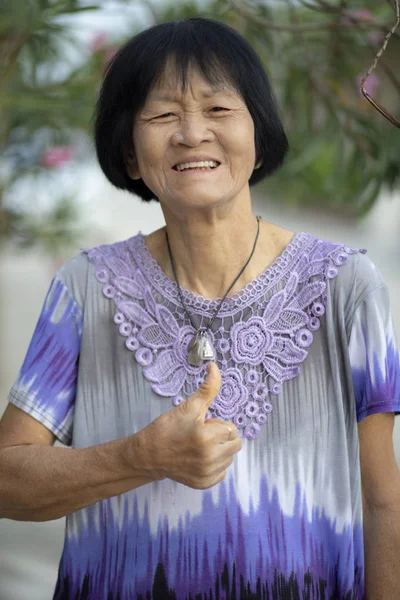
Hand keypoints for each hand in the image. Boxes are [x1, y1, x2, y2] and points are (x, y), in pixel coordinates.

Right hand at [138, 362, 241, 488]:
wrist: (148, 455)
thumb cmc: (167, 428)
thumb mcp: (188, 406)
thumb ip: (208, 388)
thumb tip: (215, 366)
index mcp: (207, 437)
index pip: (231, 428)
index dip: (217, 424)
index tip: (203, 425)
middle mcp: (210, 458)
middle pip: (235, 443)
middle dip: (222, 436)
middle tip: (202, 434)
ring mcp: (207, 473)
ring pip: (230, 458)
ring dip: (219, 450)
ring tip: (199, 446)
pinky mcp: (204, 484)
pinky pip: (222, 472)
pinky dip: (214, 465)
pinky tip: (198, 459)